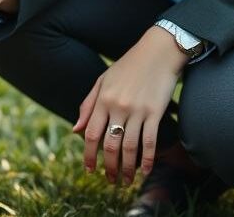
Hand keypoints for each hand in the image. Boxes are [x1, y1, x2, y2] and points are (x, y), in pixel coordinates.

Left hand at [72, 27, 187, 183]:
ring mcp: (137, 111)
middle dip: (108, 166)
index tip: (89, 170)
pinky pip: (150, 141)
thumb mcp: (103, 81)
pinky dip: (148, 159)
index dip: (88, 154)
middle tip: (109, 181)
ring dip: (127, 168)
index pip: (91, 134)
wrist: (157, 52)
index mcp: (102, 99)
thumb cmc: (128, 66)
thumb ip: (88, 105)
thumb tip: (76, 130)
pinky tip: (146, 170)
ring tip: (125, 181)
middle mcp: (117, 107)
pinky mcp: (155, 113)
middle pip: (109, 144)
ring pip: (129, 147)